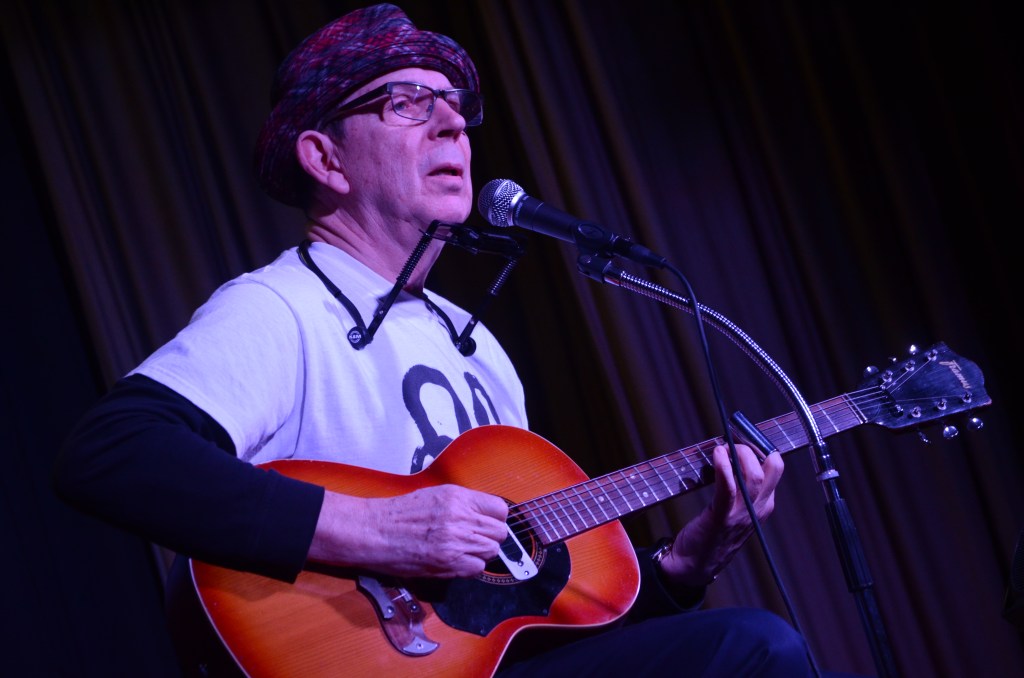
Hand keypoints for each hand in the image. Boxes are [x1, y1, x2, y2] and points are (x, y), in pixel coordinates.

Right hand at [308, 485, 508, 578]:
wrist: (375, 531)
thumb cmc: (400, 513)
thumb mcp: (435, 495)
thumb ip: (463, 504)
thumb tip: (485, 515)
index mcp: (458, 497)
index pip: (500, 509)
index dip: (496, 518)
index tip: (489, 523)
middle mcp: (460, 517)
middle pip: (499, 532)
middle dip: (491, 537)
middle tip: (476, 540)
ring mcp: (455, 542)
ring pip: (491, 551)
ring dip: (482, 553)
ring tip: (464, 551)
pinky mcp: (448, 563)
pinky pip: (477, 568)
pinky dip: (470, 567)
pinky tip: (456, 562)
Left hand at [658, 443, 782, 587]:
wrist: (694, 565)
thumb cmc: (712, 534)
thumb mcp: (737, 511)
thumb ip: (741, 489)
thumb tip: (731, 454)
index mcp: (764, 505)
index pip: (776, 469)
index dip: (762, 448)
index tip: (745, 437)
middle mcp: (758, 509)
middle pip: (772, 469)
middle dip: (754, 447)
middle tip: (735, 441)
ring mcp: (741, 514)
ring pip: (753, 476)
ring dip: (739, 454)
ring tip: (725, 447)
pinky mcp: (721, 517)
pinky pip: (727, 487)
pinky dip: (723, 467)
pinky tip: (716, 455)